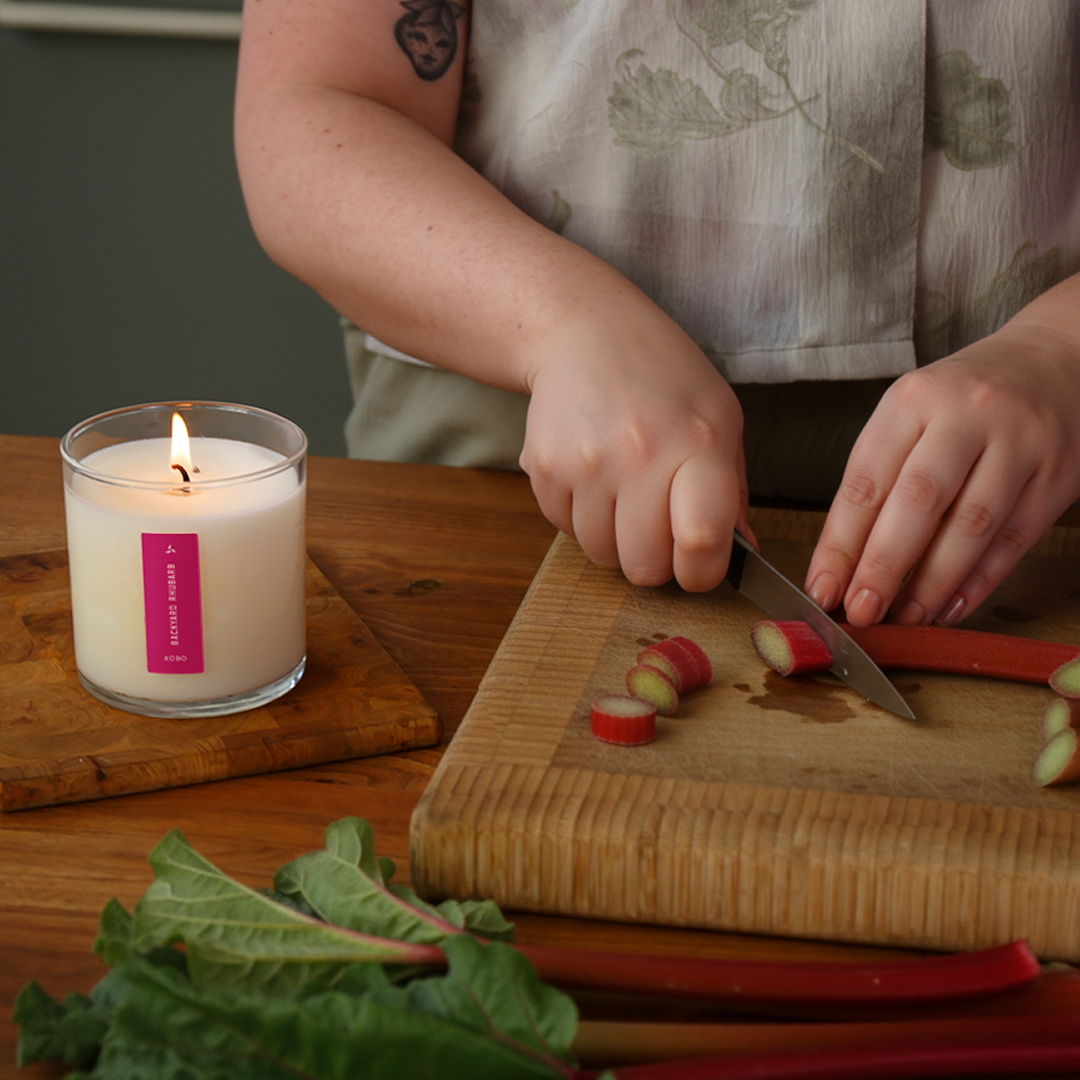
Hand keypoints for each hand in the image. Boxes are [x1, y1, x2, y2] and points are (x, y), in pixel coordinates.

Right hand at [519, 295, 750, 592]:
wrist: (583, 330)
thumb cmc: (663, 375)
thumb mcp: (719, 416)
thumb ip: (732, 490)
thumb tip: (741, 553)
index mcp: (699, 443)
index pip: (702, 542)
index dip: (702, 572)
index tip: (700, 564)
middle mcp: (640, 454)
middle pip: (645, 566)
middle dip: (654, 561)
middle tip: (657, 527)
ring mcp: (585, 462)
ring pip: (601, 554)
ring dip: (614, 538)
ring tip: (623, 492)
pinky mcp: (543, 466)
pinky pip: (563, 529)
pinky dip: (579, 516)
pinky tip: (592, 475)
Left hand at [805, 316, 1079, 626]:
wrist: (1051, 363)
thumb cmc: (959, 403)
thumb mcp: (908, 417)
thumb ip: (876, 481)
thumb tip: (840, 564)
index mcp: (913, 400)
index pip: (867, 481)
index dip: (840, 543)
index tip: (822, 588)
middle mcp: (967, 416)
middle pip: (918, 502)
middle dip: (883, 566)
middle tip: (860, 611)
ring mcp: (1019, 445)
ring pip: (972, 525)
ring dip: (933, 583)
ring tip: (904, 618)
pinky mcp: (1057, 476)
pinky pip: (1014, 539)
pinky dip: (980, 581)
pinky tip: (950, 607)